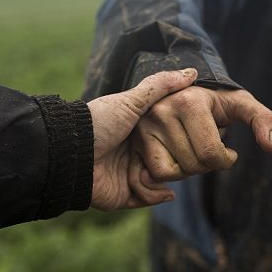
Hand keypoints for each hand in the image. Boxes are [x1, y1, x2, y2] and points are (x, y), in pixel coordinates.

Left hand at [87, 69, 197, 210]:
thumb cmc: (99, 123)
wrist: (72, 153)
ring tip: (162, 176)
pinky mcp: (125, 194)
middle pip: (169, 162)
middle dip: (180, 165)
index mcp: (139, 132)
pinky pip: (148, 199)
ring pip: (162, 182)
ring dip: (165, 180)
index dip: (185, 141)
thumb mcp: (132, 100)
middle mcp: (136, 153)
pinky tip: (164, 191)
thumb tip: (192, 72)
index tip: (199, 141)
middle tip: (188, 163)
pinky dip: (156, 195)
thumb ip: (160, 86)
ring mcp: (130, 174)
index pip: (171, 139)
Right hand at [128, 86, 271, 203]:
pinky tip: (178, 160)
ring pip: (174, 173)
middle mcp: (162, 112)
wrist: (182, 92)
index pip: (211, 154)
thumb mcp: (242, 105)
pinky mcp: (137, 140)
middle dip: (207, 165)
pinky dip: (171, 174)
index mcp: (190, 102)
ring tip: (193, 151)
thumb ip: (263, 119)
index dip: (226, 160)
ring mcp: (145, 126)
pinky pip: (156, 175)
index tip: (229, 152)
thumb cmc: (216, 102)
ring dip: (190, 169)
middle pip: (193, 166)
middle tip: (208, 149)